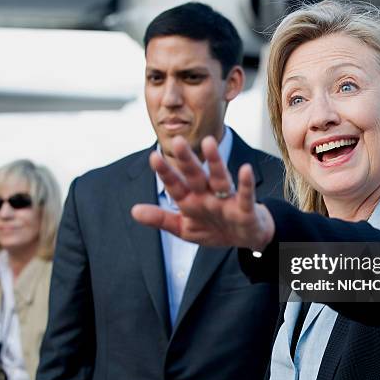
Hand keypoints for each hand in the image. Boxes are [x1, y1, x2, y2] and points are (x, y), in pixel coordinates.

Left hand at [131, 136, 274, 250]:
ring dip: (215, 161)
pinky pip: (245, 194)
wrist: (246, 238)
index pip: (175, 185)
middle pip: (196, 175)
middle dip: (186, 160)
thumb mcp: (184, 228)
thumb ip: (161, 219)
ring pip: (219, 178)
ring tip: (209, 143)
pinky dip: (245, 183)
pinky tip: (244, 170)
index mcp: (191, 200)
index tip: (153, 157)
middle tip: (177, 141)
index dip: (165, 173)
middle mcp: (207, 195)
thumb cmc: (214, 229)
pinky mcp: (245, 208)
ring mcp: (226, 199)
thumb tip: (133, 211)